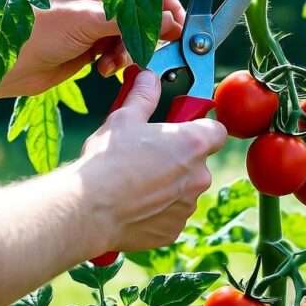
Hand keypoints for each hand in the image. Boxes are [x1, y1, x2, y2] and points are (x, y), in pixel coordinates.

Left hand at [0, 0, 185, 97]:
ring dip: (129, 50)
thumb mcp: (87, 20)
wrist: (10, 66)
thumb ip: (131, 20)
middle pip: (143, 6)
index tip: (178, 24)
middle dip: (146, 31)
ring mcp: (99, 15)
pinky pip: (124, 48)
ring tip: (112, 62)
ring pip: (136, 30)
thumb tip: (170, 23)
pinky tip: (103, 67)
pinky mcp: (98, 39)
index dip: (163, 1)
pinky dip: (119, 60)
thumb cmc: (37, 31)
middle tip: (153, 48)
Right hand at [75, 70, 226, 252]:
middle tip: (148, 156)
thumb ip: (144, 96)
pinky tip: (133, 205)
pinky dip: (158, 210)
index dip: (200, 129)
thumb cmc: (108, 160)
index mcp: (193, 144)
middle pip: (198, 162)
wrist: (89, 208)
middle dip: (178, 159)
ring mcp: (188, 205)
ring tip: (135, 182)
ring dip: (168, 186)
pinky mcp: (174, 229)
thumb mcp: (124, 118)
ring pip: (184, 190)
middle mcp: (199, 176)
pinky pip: (171, 214)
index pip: (216, 132)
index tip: (181, 129)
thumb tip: (148, 77)